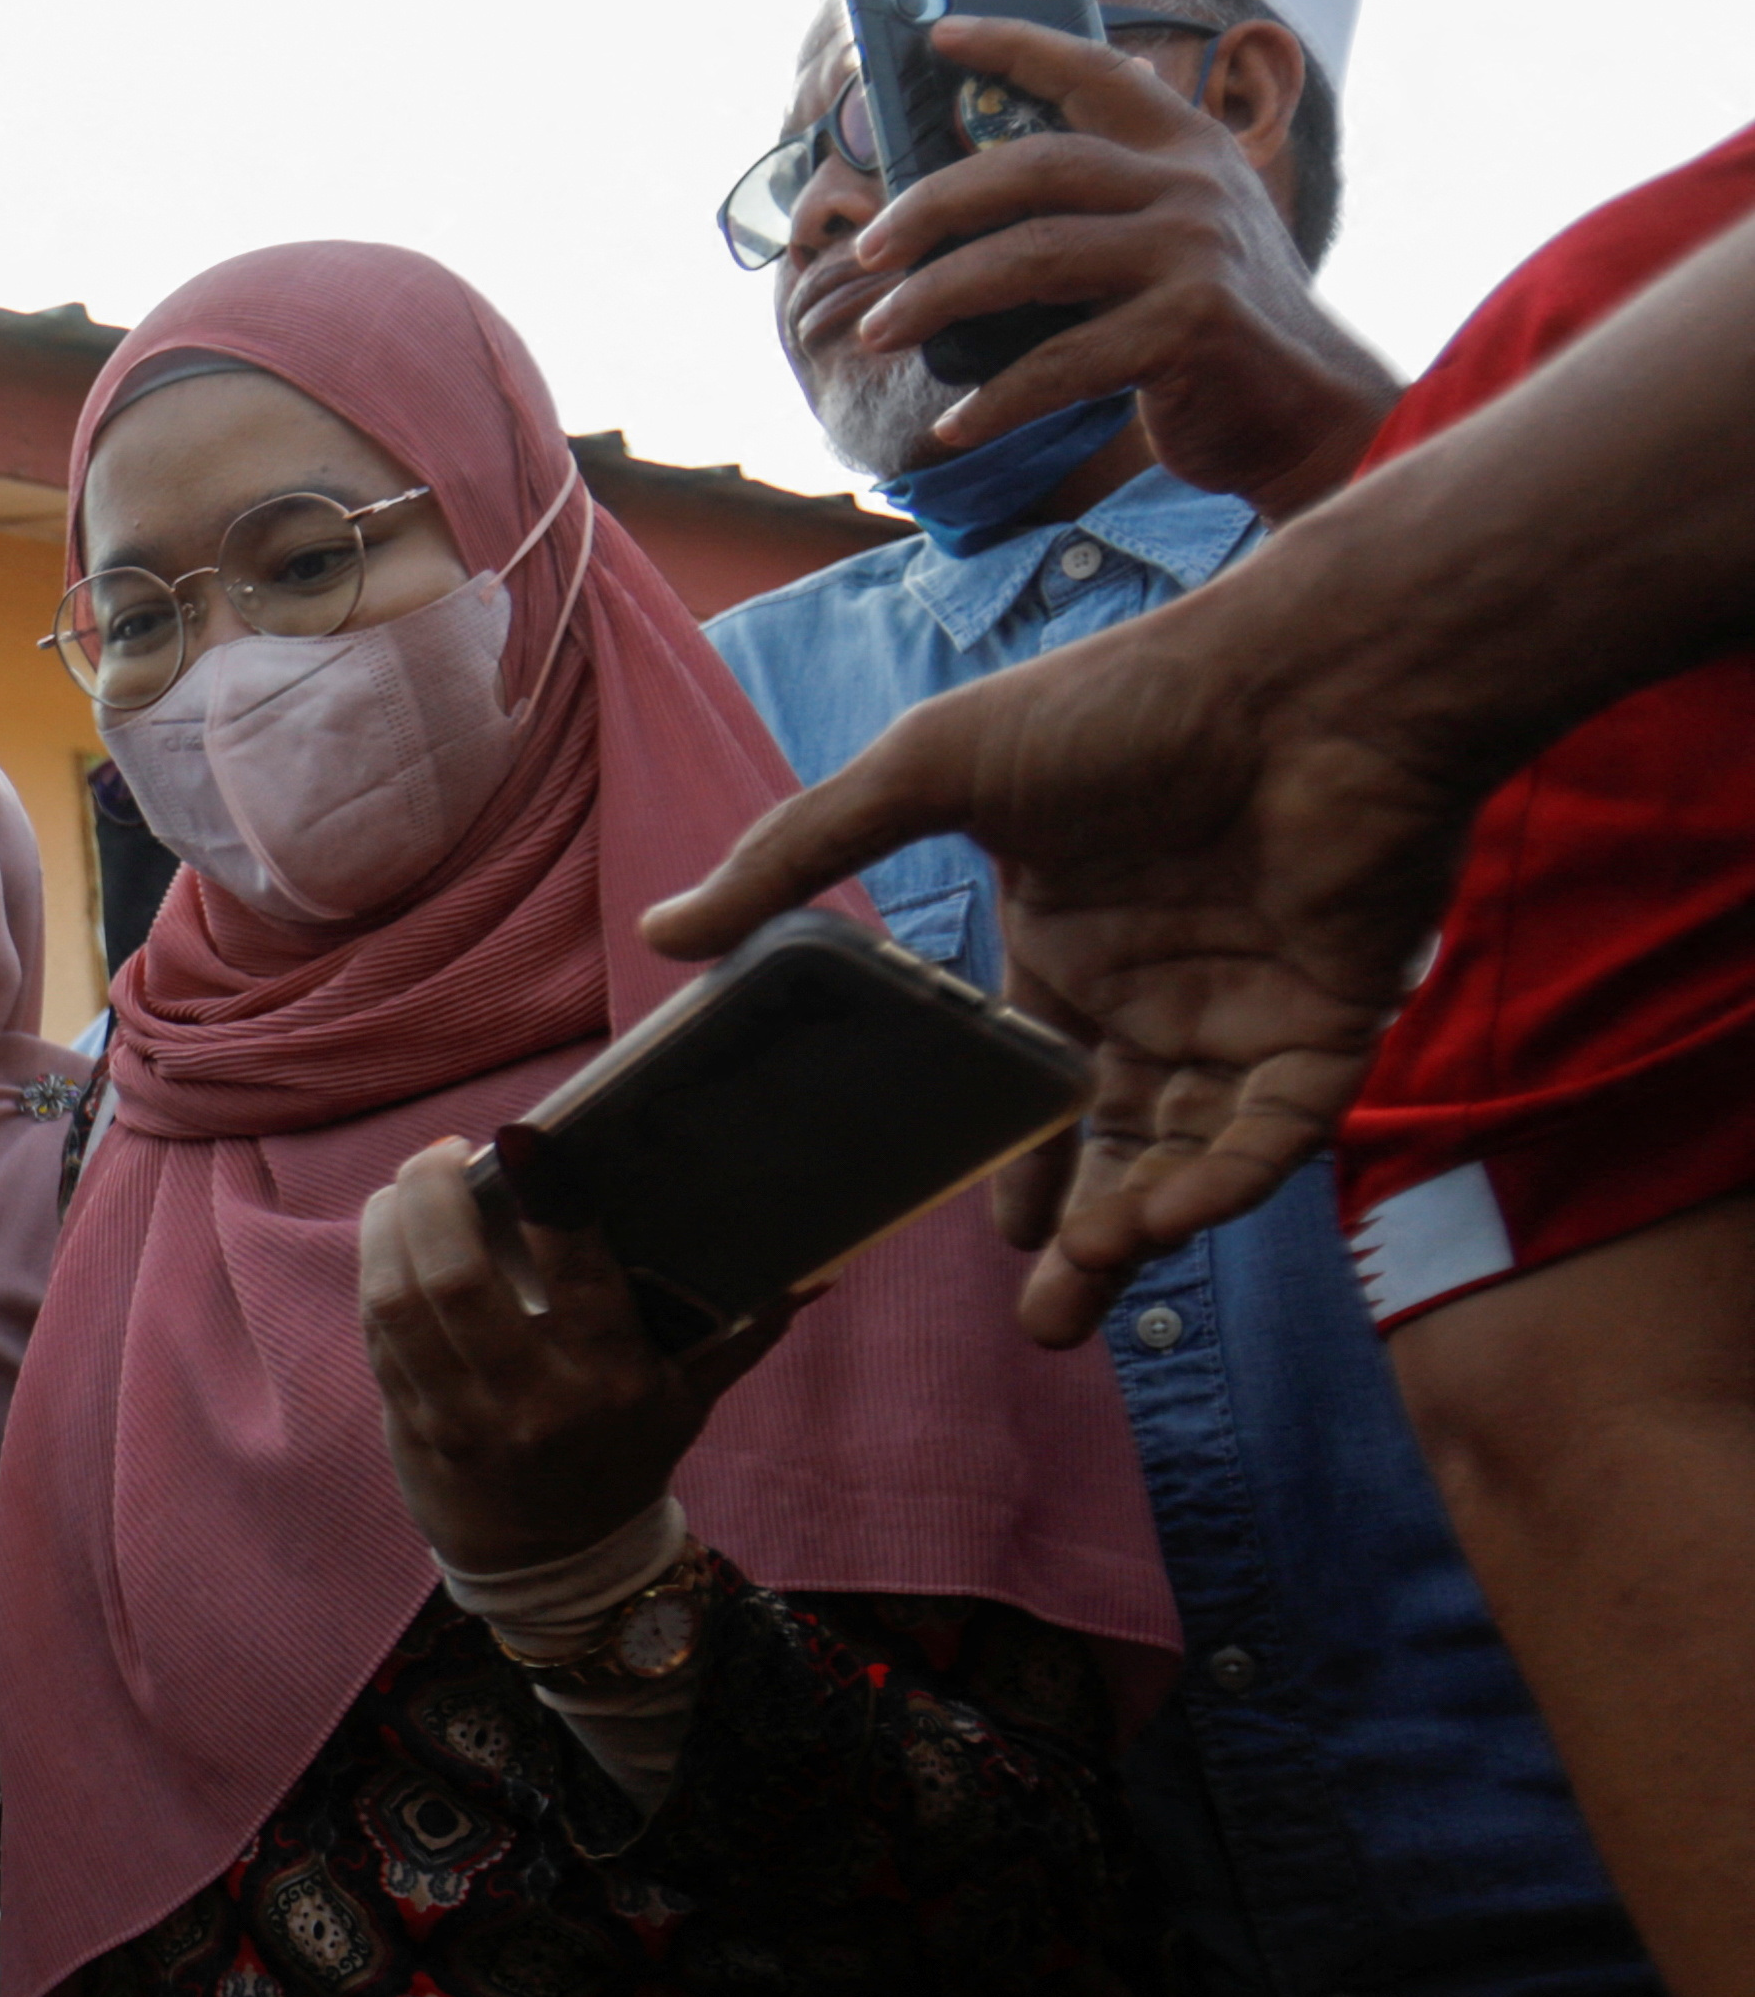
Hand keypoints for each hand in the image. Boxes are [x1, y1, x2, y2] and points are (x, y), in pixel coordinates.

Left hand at [357, 1138, 795, 1572]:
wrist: (554, 1561)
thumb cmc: (627, 1456)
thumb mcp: (690, 1401)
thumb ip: (741, 1331)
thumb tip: (819, 1270)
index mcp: (614, 1381)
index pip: (579, 1277)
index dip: (544, 1199)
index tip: (519, 1138)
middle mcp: (535, 1400)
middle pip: (459, 1280)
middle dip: (434, 1198)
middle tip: (440, 1153)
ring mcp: (465, 1418)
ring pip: (401, 1304)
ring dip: (389, 1229)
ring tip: (403, 1187)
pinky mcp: (413, 1427)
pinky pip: (379, 1337)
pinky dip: (375, 1275)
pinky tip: (386, 1235)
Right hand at [644, 567, 1463, 1338]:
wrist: (1311, 675)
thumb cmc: (1125, 704)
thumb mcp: (930, 768)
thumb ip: (797, 851)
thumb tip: (659, 930)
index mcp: (1066, 948)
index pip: (1031, 1089)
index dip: (1010, 1168)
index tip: (978, 1236)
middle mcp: (1157, 992)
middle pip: (1112, 1148)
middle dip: (1079, 1241)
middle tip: (1045, 1322)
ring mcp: (1249, 1007)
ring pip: (1193, 1156)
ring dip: (1143, 1231)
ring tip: (1081, 1292)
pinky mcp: (1336, 1016)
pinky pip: (1281, 1129)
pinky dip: (1227, 1181)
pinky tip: (1165, 1218)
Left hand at [853, 16, 1400, 510]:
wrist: (1308, 409)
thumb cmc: (1210, 328)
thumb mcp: (1171, 242)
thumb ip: (1101, 209)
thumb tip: (964, 203)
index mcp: (1186, 148)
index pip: (1093, 72)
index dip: (1014, 45)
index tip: (938, 34)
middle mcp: (1193, 185)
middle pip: (1034, 166)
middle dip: (934, 205)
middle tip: (869, 248)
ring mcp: (1194, 253)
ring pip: (1029, 259)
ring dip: (936, 298)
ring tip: (880, 330)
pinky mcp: (1190, 329)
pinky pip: (1060, 361)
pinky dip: (996, 400)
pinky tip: (955, 423)